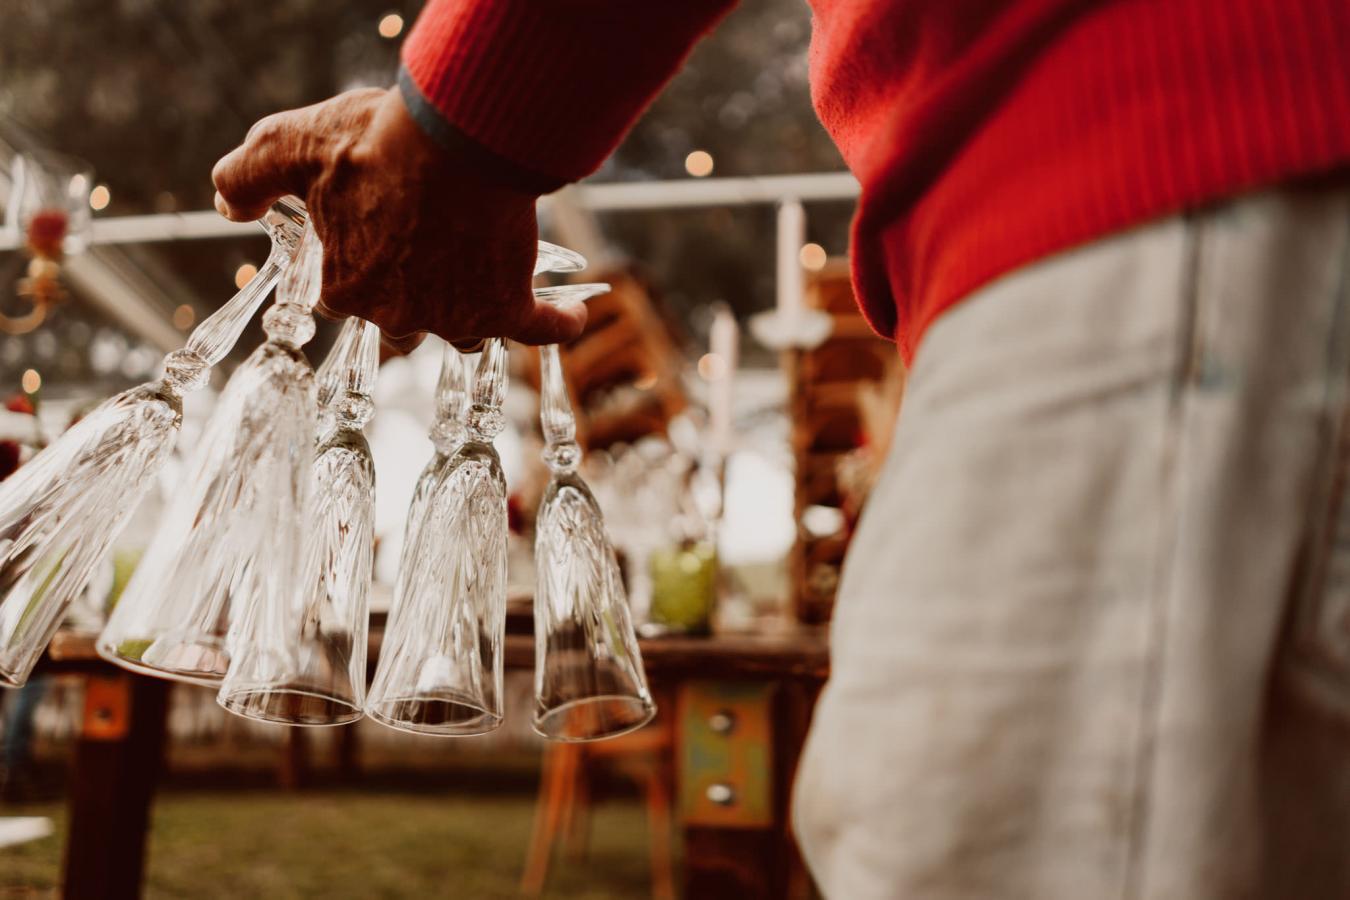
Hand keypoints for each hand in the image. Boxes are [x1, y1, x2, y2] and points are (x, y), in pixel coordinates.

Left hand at [211, 88, 586, 351]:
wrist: (456, 140)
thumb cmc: (374, 142)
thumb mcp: (290, 145)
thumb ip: (248, 176)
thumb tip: (227, 205)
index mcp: (347, 288)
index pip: (340, 300)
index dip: (351, 268)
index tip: (365, 239)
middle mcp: (400, 316)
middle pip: (401, 328)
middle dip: (407, 301)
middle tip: (422, 262)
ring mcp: (457, 316)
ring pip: (463, 333)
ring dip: (469, 313)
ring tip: (483, 282)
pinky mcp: (509, 305)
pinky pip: (538, 330)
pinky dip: (555, 325)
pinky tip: (568, 315)